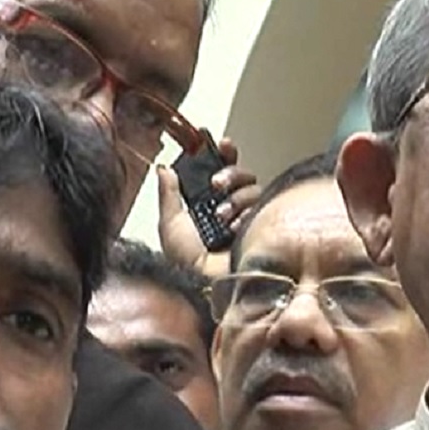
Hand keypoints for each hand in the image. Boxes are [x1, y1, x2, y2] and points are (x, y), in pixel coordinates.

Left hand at [158, 135, 259, 276]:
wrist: (203, 286)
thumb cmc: (185, 264)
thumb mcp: (171, 224)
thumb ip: (169, 194)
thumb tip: (164, 168)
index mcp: (209, 204)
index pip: (222, 172)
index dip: (224, 155)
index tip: (221, 143)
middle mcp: (232, 208)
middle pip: (244, 175)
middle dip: (231, 173)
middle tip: (216, 184)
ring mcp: (250, 219)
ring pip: (254, 190)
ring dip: (235, 199)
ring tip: (221, 217)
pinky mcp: (264, 228)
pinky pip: (264, 207)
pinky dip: (246, 213)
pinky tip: (234, 229)